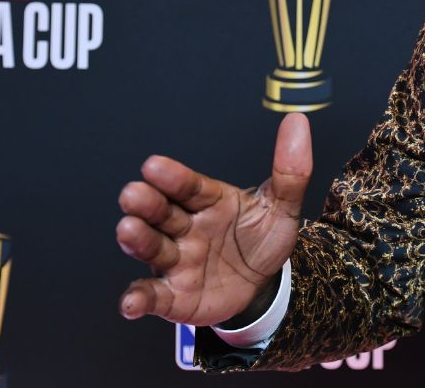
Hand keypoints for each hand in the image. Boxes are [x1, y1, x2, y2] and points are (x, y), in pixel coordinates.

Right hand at [116, 113, 312, 325]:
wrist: (261, 284)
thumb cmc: (261, 238)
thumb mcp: (281, 207)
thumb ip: (290, 170)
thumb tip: (297, 121)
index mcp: (208, 200)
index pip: (189, 186)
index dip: (172, 177)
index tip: (154, 166)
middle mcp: (184, 227)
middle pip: (162, 212)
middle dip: (146, 203)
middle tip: (133, 194)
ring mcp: (176, 260)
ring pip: (152, 248)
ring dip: (137, 240)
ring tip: (128, 230)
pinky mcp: (172, 295)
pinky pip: (152, 295)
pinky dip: (137, 298)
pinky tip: (130, 303)